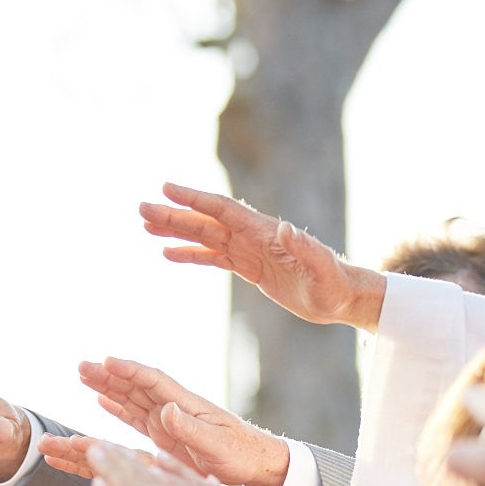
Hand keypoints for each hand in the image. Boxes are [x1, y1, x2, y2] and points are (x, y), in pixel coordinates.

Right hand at [76, 357, 290, 485]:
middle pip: (136, 385)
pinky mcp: (165, 435)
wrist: (256, 464)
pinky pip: (135, 417)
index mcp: (187, 406)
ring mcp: (168, 420)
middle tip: (81, 366)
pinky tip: (101, 399)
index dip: (129, 371)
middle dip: (109, 374)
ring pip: (131, 398)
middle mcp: (174, 408)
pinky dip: (117, 407)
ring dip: (108, 386)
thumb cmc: (242, 454)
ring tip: (83, 375)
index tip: (107, 361)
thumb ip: (191, 429)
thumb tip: (167, 409)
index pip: (153, 381)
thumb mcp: (217, 445)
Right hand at [138, 182, 387, 331]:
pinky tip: (168, 254)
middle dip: (174, 213)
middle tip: (141, 208)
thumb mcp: (322, 270)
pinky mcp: (250, 267)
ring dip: (176, 230)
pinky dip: (190, 254)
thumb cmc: (335, 284)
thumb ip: (304, 248)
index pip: (223, 210)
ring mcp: (250, 250)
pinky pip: (214, 257)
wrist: (343, 297)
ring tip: (146, 225)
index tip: (166, 188)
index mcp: (264, 233)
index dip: (194, 199)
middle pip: (206, 220)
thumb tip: (285, 226)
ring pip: (205, 236)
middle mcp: (253, 236)